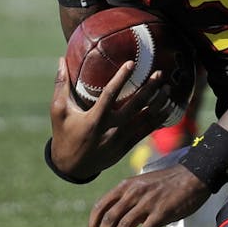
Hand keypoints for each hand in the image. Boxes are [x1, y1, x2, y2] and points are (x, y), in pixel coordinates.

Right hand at [48, 59, 176, 180]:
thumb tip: (60, 59)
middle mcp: (111, 129)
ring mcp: (121, 139)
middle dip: (150, 88)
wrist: (72, 167)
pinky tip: (168, 107)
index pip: (110, 94)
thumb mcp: (59, 111)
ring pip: (146, 118)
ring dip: (159, 102)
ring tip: (168, 88)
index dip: (122, 78)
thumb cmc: (64, 134)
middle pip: (136, 105)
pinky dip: (159, 118)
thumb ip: (61, 85)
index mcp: (94, 119)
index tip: (132, 63)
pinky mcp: (128, 146)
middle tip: (160, 73)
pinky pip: (147, 130)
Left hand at [89, 164, 209, 226]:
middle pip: (110, 219)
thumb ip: (130, 201)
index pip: (101, 206)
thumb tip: (119, 223)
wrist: (195, 175)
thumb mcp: (144, 185)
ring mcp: (148, 202)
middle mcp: (134, 193)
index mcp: (126, 185)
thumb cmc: (170, 182)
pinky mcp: (162, 212)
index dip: (93, 224)